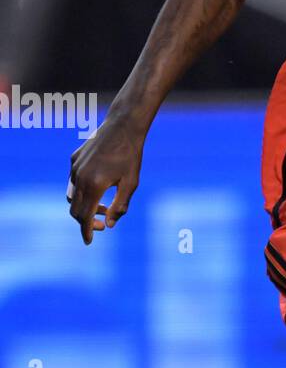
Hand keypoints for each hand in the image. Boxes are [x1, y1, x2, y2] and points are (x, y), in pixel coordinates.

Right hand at [67, 113, 144, 243]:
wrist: (123, 126)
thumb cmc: (131, 155)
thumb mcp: (131, 183)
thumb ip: (120, 206)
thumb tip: (109, 225)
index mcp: (94, 185)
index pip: (84, 216)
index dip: (86, 230)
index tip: (89, 241)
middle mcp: (79, 177)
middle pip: (75, 209)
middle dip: (85, 221)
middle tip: (102, 224)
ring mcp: (74, 167)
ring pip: (72, 196)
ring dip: (84, 206)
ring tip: (103, 207)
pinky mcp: (74, 159)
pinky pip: (73, 181)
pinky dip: (82, 191)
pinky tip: (98, 188)